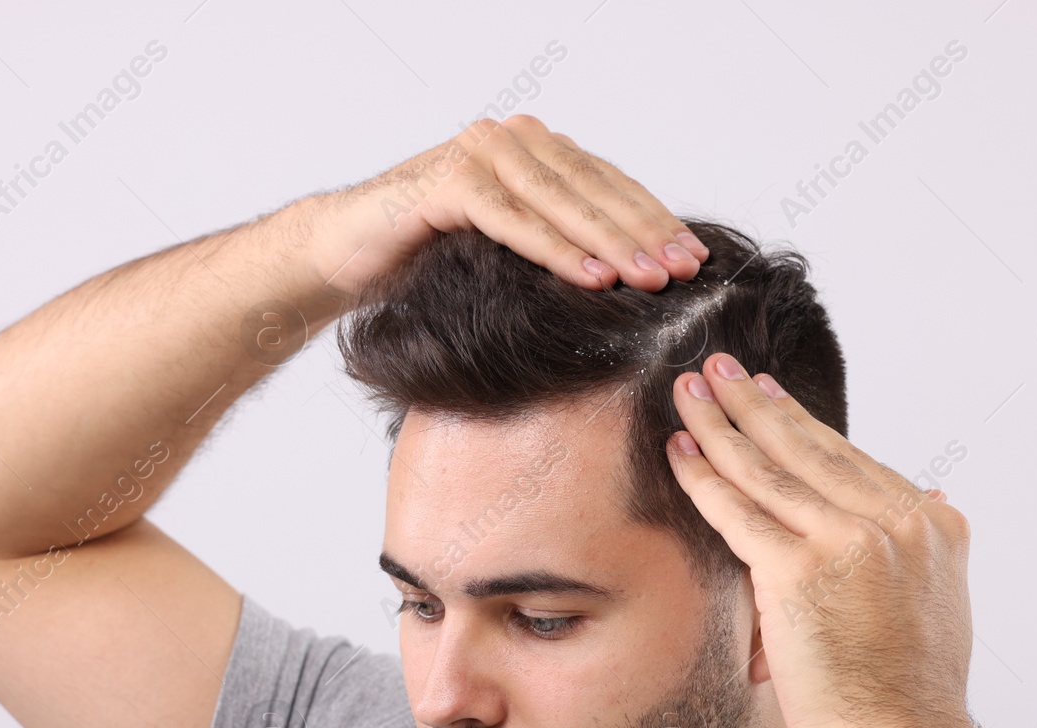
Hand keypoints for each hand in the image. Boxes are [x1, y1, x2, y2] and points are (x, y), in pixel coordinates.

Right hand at [309, 114, 708, 295]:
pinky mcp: (447, 183)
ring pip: (560, 201)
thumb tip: (631, 274)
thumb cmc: (426, 257)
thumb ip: (556, 240)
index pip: (606, 182)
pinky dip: (555, 251)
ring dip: (610, 242)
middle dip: (643, 231)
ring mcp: (477, 155)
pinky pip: (513, 220)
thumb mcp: (506, 248)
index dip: (652, 218)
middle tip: (683, 269)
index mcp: (532, 149)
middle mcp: (509, 140)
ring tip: (649, 277)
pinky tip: (592, 279)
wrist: (343, 254)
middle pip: (592, 188)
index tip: (693, 255)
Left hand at [664, 353, 976, 727]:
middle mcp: (896, 523)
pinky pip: (739, 511)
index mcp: (932, 526)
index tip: (768, 397)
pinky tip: (679, 450)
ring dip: (721, 424)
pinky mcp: (801, 572)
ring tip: (690, 390)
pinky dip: (704, 478)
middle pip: (808, 449)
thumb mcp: (937, 604)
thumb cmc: (911, 695)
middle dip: (755, 405)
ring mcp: (849, 542)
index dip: (800, 425)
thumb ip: (915, 552)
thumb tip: (919, 511)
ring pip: (769, 469)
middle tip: (719, 368)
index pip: (850, 461)